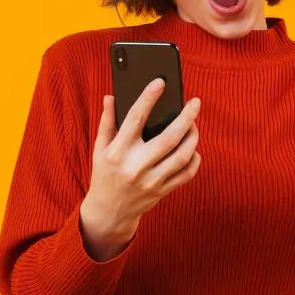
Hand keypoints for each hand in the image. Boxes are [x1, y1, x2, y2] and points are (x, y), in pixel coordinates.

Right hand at [79, 77, 201, 259]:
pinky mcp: (162, 191)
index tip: (160, 82)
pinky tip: (192, 148)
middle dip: (186, 118)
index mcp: (118, 151)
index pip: (135, 118)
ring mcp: (151, 181)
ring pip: (182, 156)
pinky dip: (194, 159)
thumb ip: (107, 122)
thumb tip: (111, 96)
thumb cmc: (104, 174)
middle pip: (168, 138)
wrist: (109, 212)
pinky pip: (186, 174)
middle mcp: (135, 166)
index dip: (148, 98)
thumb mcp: (100, 148)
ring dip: (193, 137)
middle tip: (195, 103)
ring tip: (194, 124)